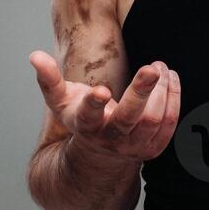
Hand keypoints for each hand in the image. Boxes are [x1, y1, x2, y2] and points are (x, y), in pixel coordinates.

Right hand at [30, 50, 180, 161]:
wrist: (101, 154)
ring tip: (159, 67)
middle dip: (141, 92)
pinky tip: (170, 78)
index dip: (94, 104)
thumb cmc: (81, 118)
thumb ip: (49, 79)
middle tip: (151, 68)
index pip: (89, 116)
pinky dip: (174, 98)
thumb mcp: (61, 101)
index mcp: (86, 125)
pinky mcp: (154, 147)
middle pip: (130, 118)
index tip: (101, 90)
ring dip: (161, 90)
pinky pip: (169, 123)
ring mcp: (134, 145)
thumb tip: (34, 55)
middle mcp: (111, 138)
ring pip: (154, 120)